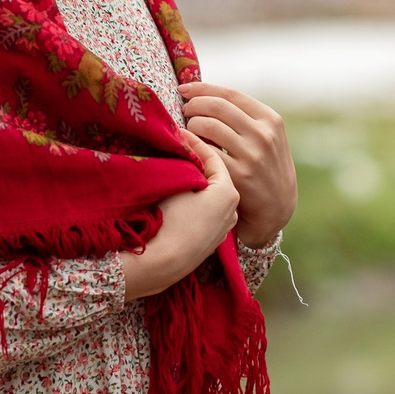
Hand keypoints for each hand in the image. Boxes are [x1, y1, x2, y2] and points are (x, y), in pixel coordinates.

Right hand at [119, 132, 239, 298]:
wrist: (162, 262)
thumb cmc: (169, 219)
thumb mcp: (176, 184)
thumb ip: (183, 162)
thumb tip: (181, 145)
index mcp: (228, 192)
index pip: (213, 156)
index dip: (195, 141)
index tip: (180, 131)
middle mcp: (232, 209)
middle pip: (216, 175)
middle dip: (198, 160)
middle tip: (181, 145)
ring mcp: (223, 227)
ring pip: (212, 194)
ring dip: (197, 181)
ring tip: (178, 168)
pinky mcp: (211, 241)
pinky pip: (206, 211)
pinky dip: (196, 199)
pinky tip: (179, 195)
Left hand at [177, 80, 295, 248]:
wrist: (276, 207)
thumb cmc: (265, 166)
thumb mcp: (268, 137)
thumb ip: (246, 117)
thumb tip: (207, 95)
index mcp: (270, 119)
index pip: (229, 95)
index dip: (202, 88)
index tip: (185, 88)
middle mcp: (263, 134)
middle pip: (216, 107)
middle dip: (193, 105)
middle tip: (184, 111)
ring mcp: (251, 155)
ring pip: (208, 126)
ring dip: (191, 125)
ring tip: (188, 130)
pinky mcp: (238, 176)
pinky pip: (205, 152)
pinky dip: (193, 146)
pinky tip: (190, 148)